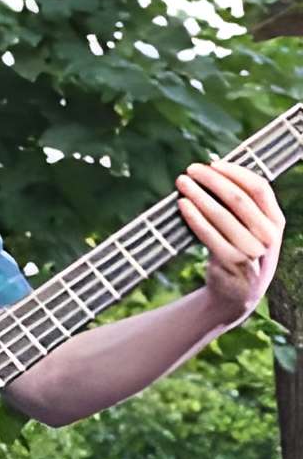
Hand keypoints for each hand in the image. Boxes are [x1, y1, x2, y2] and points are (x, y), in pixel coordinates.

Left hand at [180, 158, 282, 321]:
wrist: (237, 294)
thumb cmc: (241, 252)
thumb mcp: (253, 231)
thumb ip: (243, 208)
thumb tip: (215, 172)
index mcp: (276, 222)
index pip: (260, 188)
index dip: (235, 172)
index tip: (213, 164)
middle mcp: (268, 236)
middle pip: (238, 198)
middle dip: (212, 180)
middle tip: (191, 170)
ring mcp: (252, 250)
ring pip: (221, 214)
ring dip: (198, 195)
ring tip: (182, 183)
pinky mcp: (231, 262)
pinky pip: (209, 234)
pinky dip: (194, 217)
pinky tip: (182, 205)